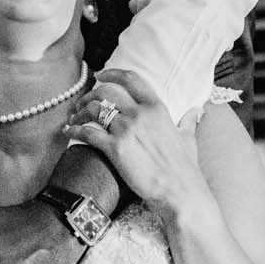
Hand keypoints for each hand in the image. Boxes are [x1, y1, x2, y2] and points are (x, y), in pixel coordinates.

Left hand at [64, 69, 204, 224]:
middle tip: (82, 102)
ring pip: (94, 110)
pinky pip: (87, 132)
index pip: (131, 79)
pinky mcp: (114, 148)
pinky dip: (74, 130)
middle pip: (106, 92)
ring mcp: (126, 130)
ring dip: (80, 111)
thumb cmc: (185, 167)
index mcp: (156, 107)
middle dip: (90, 94)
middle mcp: (139, 114)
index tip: (100, 75)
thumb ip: (188, 121)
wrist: (179, 190)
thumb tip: (195, 111)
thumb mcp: (189, 138)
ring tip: (74, 117)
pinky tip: (68, 132)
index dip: (112, 73)